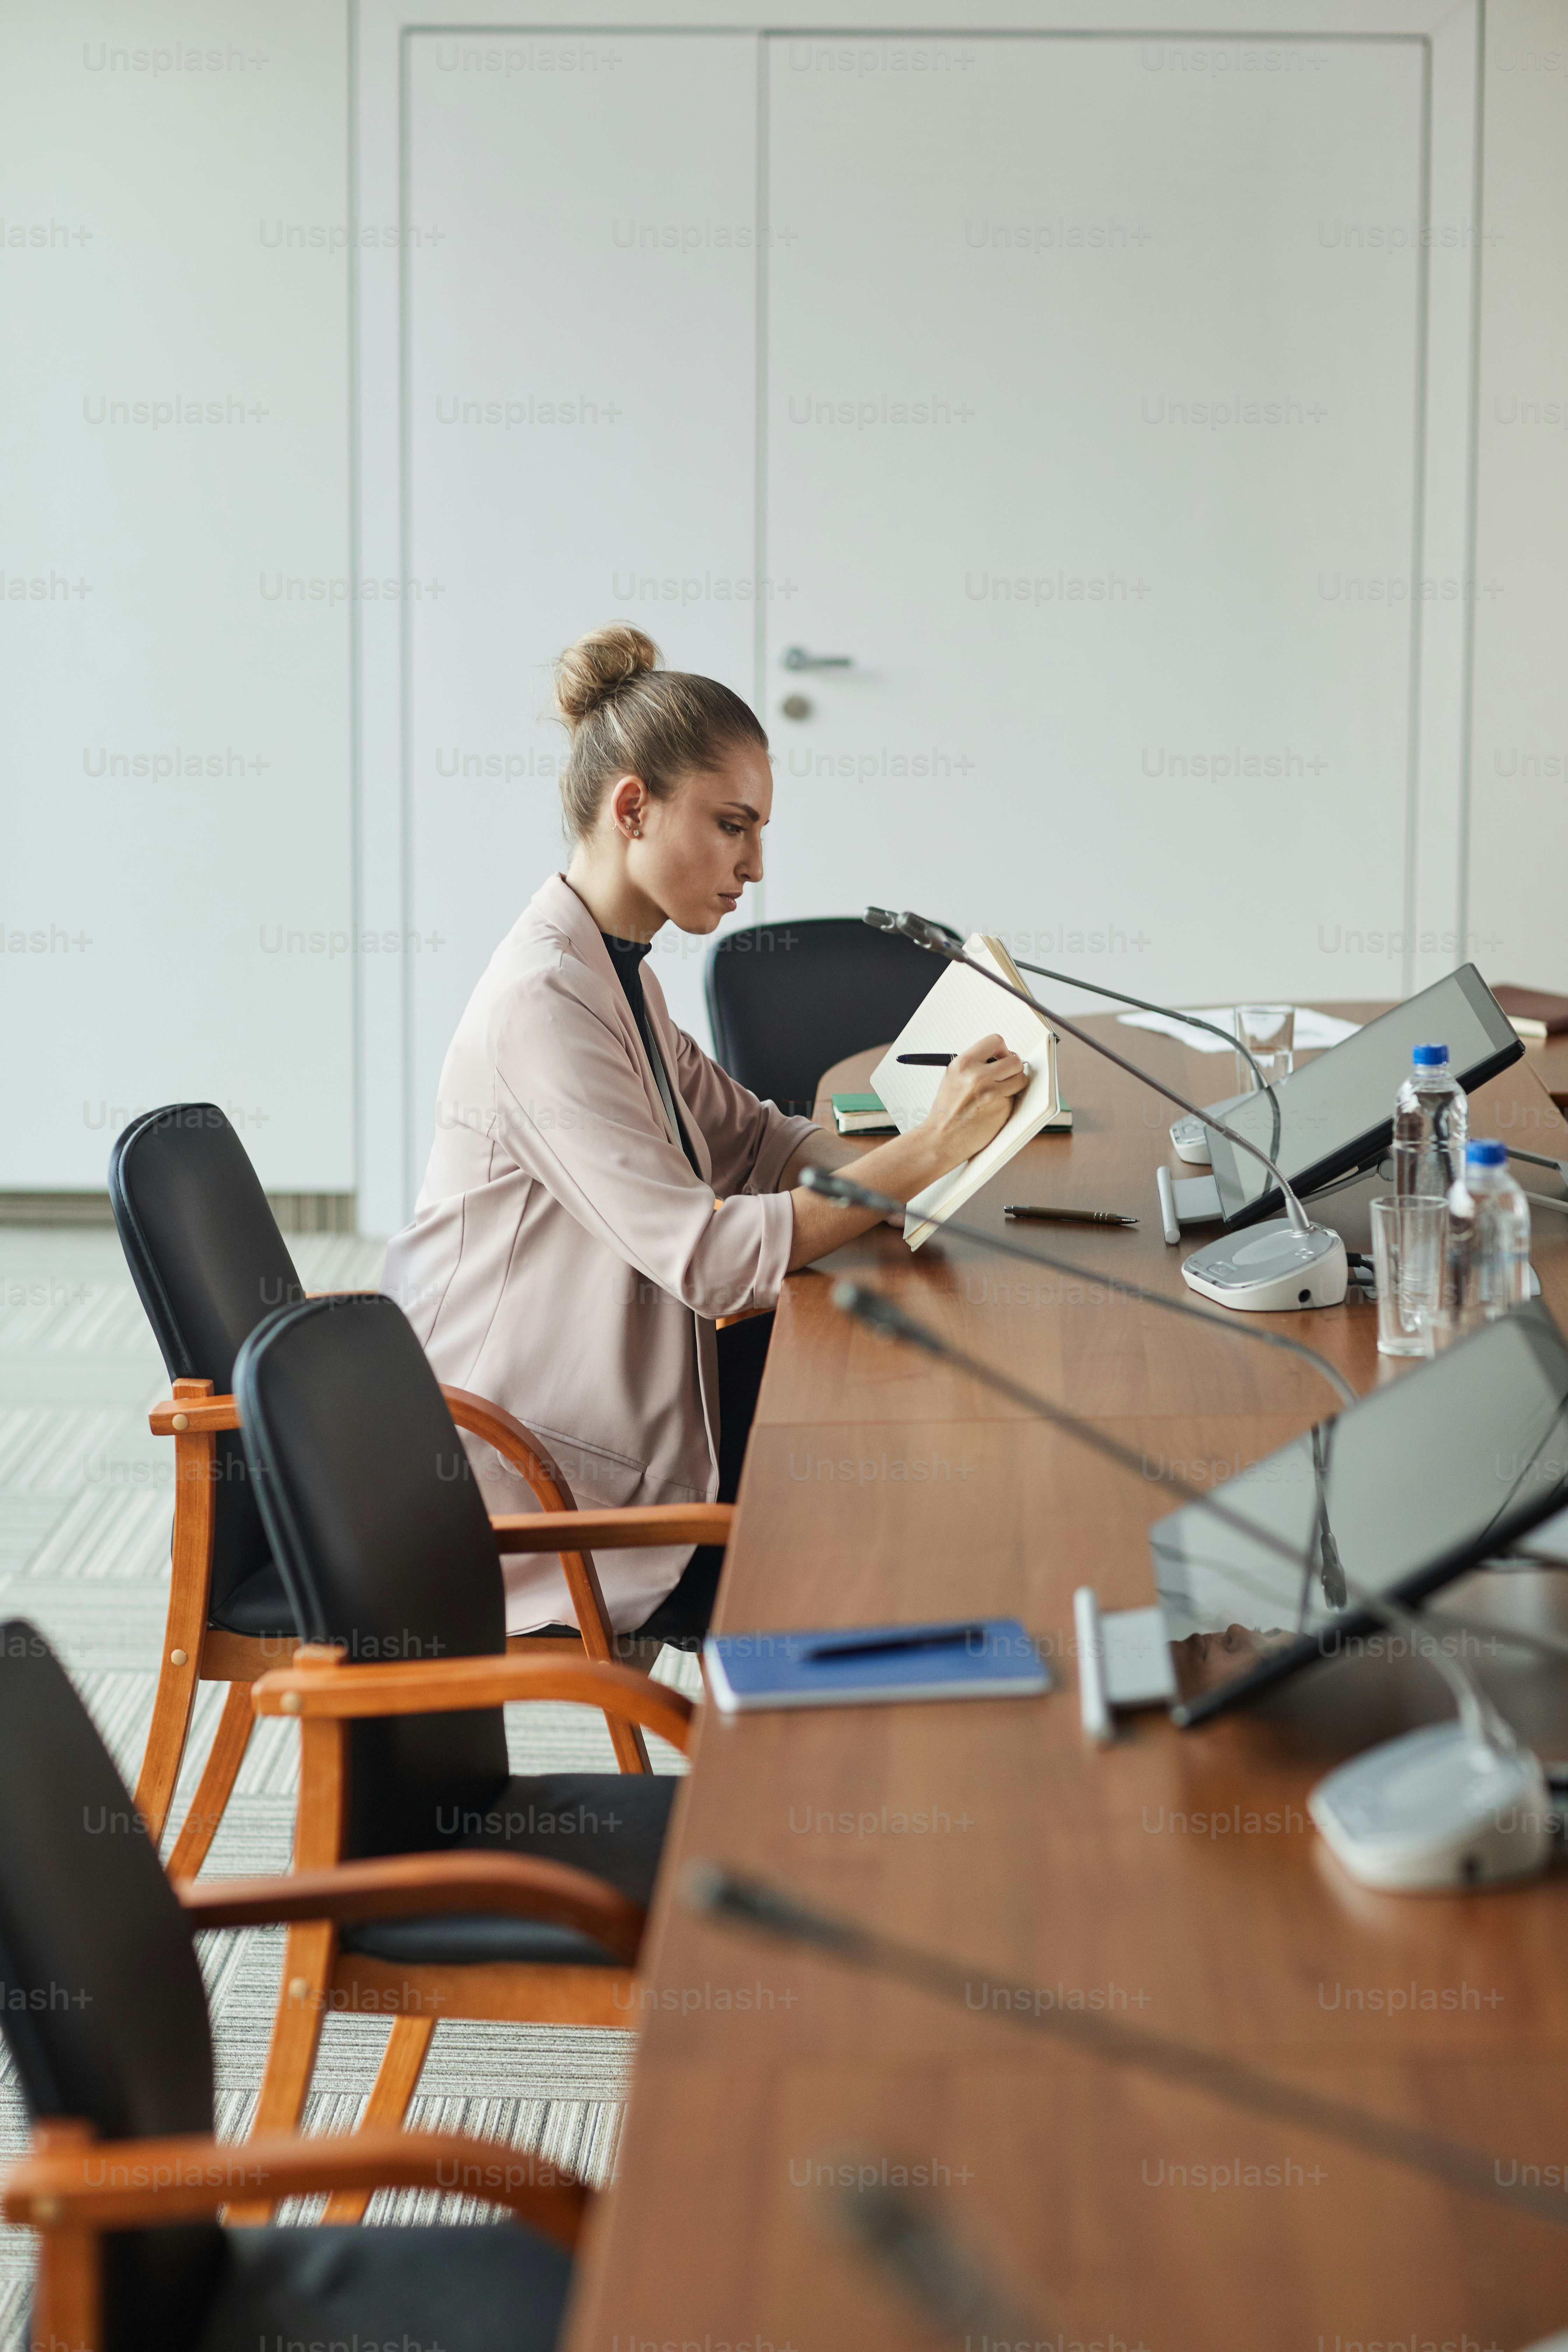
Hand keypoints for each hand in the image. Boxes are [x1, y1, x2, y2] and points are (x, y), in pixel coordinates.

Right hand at [922, 1034, 1028, 1169]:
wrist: (940, 1139)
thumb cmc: (946, 1111)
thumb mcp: (953, 1077)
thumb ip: (975, 1065)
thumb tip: (1001, 1057)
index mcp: (963, 1064)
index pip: (995, 1041)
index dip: (1002, 1050)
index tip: (1001, 1057)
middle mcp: (977, 1076)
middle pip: (1014, 1060)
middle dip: (1013, 1067)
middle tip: (1006, 1074)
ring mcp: (991, 1093)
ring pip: (1020, 1078)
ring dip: (1015, 1083)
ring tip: (1000, 1091)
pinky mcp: (1001, 1109)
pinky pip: (1015, 1097)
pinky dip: (1009, 1101)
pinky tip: (994, 1107)